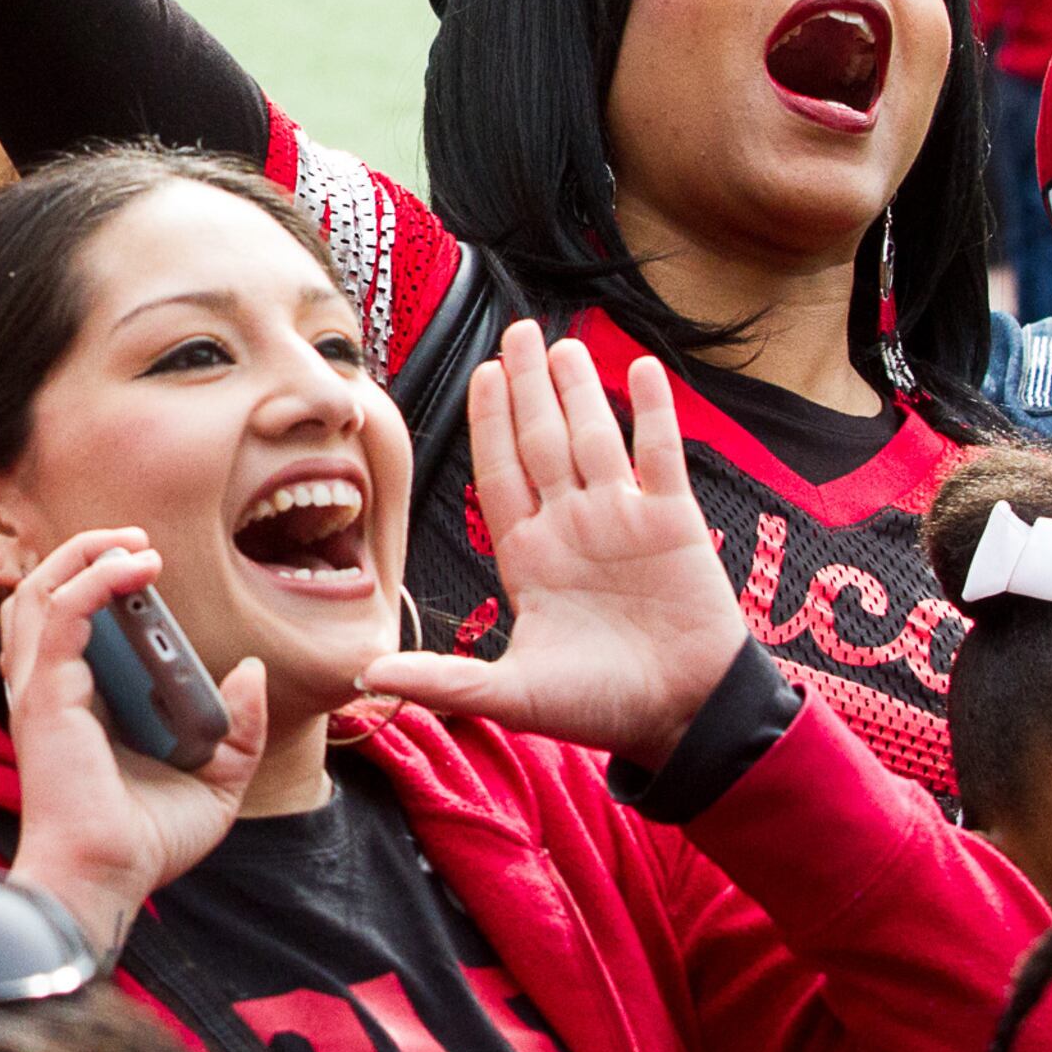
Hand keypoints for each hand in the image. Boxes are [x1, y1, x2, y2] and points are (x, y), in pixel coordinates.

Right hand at [0, 530, 265, 957]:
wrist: (107, 879)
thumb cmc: (145, 843)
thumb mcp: (216, 782)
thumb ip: (239, 729)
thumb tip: (251, 674)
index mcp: (78, 702)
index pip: (67, 622)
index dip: (97, 583)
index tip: (148, 565)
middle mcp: (50, 688)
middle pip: (39, 593)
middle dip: (85, 554)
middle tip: (138, 543)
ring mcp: (40, 688)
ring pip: (36, 591)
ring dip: (82, 554)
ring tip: (132, 544)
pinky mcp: (45, 694)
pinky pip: (61, 614)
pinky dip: (94, 579)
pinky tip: (136, 568)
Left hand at [358, 321, 745, 766]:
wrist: (685, 718)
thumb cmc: (602, 707)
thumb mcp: (513, 693)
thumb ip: (444, 679)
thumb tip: (366, 677)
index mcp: (529, 557)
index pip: (501, 474)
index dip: (491, 424)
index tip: (480, 375)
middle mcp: (572, 527)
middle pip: (543, 441)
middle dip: (527, 388)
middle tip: (516, 333)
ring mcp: (623, 520)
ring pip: (594, 438)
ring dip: (578, 391)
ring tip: (563, 344)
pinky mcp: (674, 523)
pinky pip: (660, 455)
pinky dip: (652, 413)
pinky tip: (642, 371)